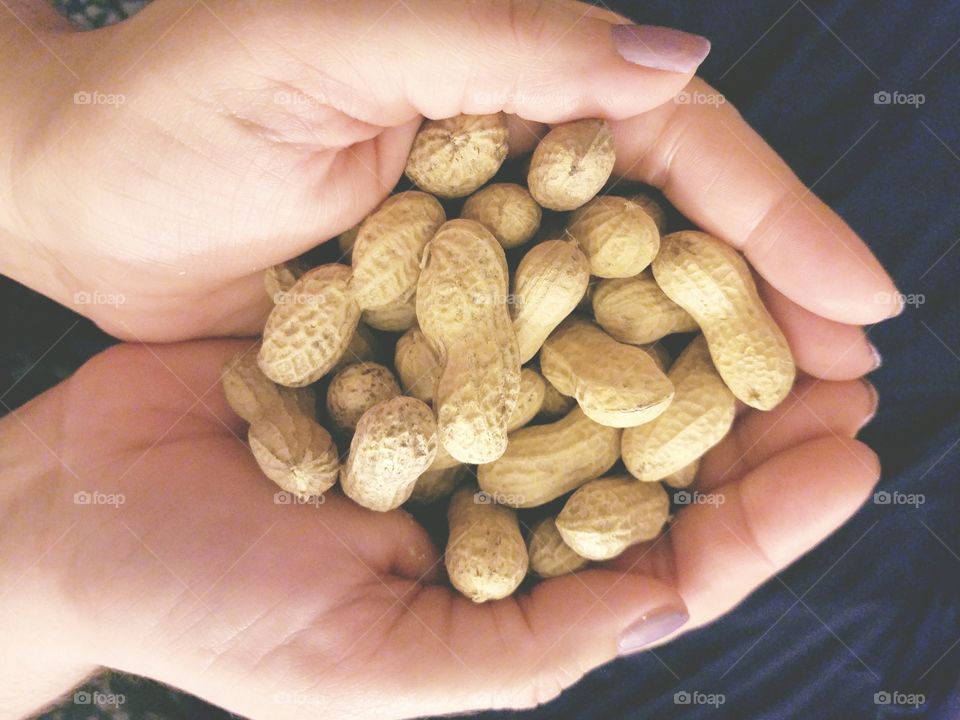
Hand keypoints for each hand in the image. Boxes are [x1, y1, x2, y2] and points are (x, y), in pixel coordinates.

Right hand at [0, 341, 878, 718]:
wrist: (80, 506)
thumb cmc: (206, 608)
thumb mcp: (367, 668)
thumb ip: (516, 653)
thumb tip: (654, 612)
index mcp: (508, 581)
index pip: (666, 555)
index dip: (764, 518)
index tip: (849, 462)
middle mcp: (497, 487)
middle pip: (655, 451)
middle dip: (756, 411)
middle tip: (848, 363)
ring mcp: (455, 400)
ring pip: (596, 362)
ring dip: (685, 327)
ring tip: (772, 286)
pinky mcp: (406, 330)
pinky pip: (507, 294)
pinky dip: (572, 266)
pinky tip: (634, 230)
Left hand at [1, 1, 896, 353]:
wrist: (76, 191)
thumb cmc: (175, 106)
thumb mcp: (334, 37)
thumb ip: (506, 42)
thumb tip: (681, 65)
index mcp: (510, 84)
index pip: (677, 150)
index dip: (776, 219)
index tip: (861, 296)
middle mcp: (514, 164)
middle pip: (671, 233)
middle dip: (766, 304)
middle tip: (852, 380)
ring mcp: (480, 246)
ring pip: (617, 303)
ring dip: (700, 363)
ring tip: (786, 427)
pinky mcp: (436, 313)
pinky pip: (540, 357)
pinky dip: (597, 397)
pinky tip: (649, 445)